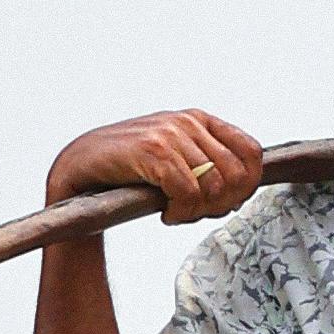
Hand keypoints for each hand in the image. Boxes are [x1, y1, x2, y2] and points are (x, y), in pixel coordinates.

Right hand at [48, 108, 266, 225]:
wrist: (81, 165)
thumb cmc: (130, 166)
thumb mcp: (173, 155)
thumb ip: (206, 165)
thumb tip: (240, 195)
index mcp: (199, 119)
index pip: (252, 151)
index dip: (248, 185)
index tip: (227, 203)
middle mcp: (188, 122)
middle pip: (237, 175)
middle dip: (222, 204)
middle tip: (195, 213)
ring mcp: (171, 135)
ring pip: (214, 188)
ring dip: (198, 212)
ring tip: (176, 213)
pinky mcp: (153, 152)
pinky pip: (188, 194)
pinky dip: (181, 213)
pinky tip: (165, 214)